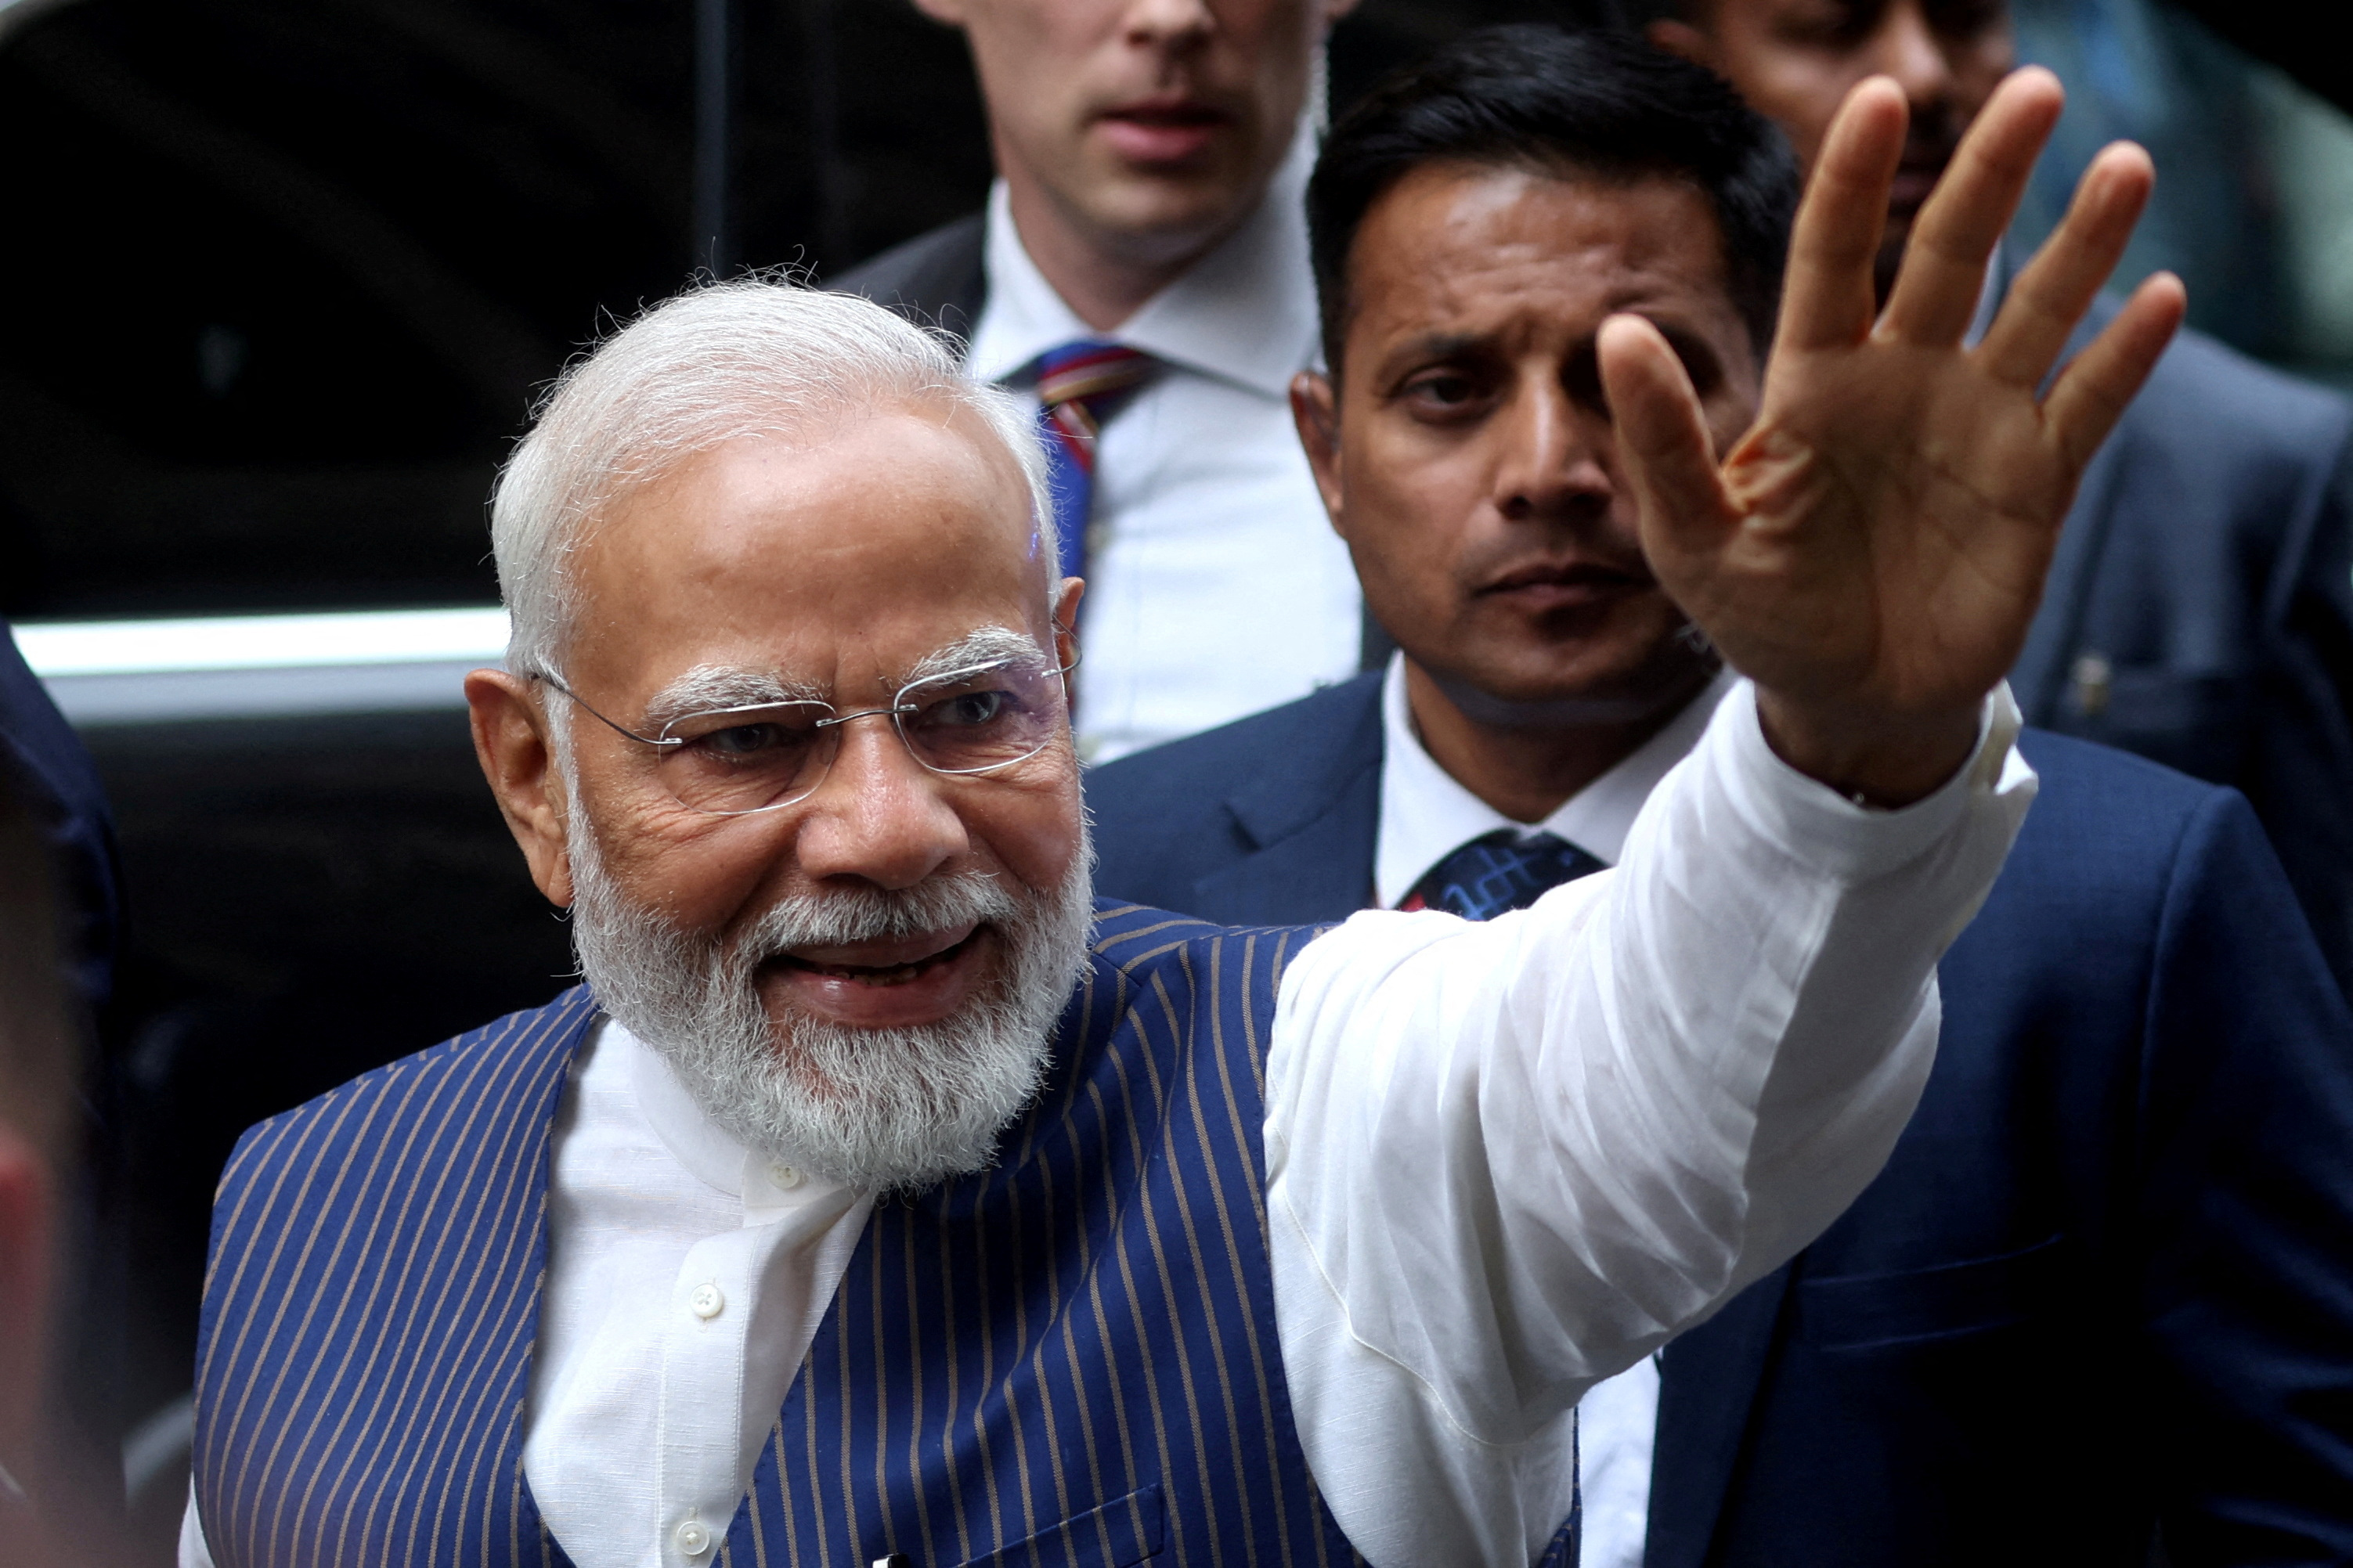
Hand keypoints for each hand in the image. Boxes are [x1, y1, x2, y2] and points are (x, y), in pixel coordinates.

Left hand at [1599, 68, 2184, 804]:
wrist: (1849, 703)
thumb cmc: (1763, 618)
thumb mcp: (1694, 540)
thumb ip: (1662, 442)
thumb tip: (1617, 335)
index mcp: (1815, 383)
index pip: (1832, 261)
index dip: (1853, 183)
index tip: (1876, 102)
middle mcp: (1902, 380)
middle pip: (1950, 256)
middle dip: (1990, 176)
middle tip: (2031, 90)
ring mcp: (1975, 422)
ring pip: (2036, 311)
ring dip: (2082, 244)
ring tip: (2125, 166)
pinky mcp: (2035, 479)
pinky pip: (2086, 403)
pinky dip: (2124, 356)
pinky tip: (2161, 298)